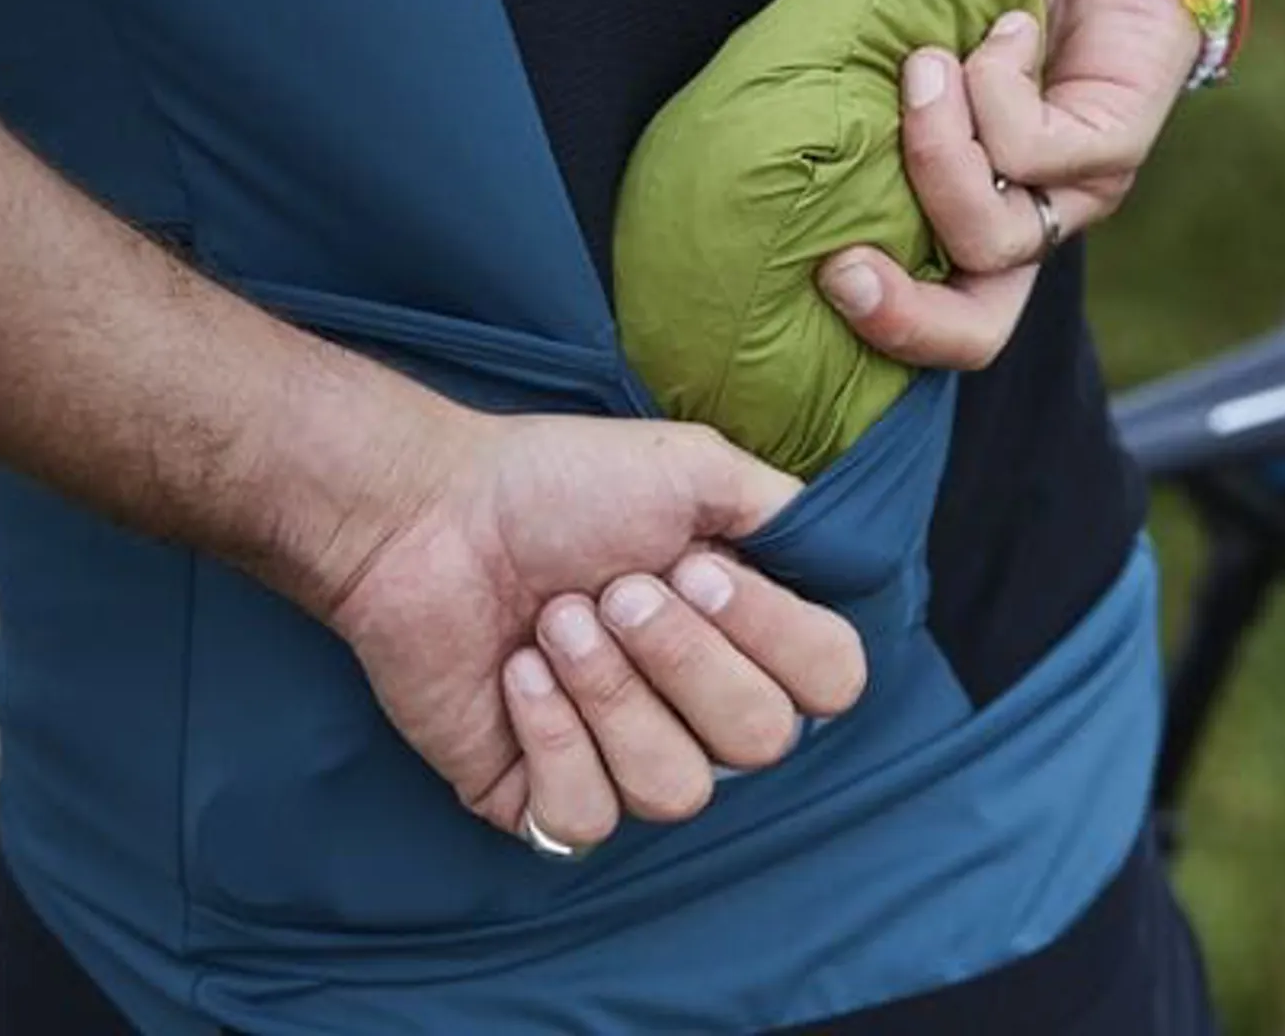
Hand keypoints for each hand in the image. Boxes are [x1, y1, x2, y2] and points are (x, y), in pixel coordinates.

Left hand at [314, 400, 866, 850]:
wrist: (428, 515)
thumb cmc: (555, 485)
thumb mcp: (693, 468)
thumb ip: (786, 514)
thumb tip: (857, 563)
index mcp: (747, 634)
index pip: (833, 683)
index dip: (770, 634)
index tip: (693, 565)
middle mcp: (699, 706)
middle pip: (762, 741)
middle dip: (680, 656)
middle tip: (612, 590)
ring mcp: (624, 758)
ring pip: (677, 789)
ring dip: (609, 690)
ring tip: (553, 621)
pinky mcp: (544, 799)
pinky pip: (588, 816)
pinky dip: (551, 734)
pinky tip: (517, 675)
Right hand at [817, 0, 1204, 367]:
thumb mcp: (902, 42)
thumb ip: (857, 95)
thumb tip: (773, 132)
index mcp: (973, 212)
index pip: (940, 323)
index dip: (884, 327)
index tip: (826, 271)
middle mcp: (1029, 219)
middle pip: (975, 331)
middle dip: (902, 314)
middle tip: (842, 265)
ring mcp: (1077, 191)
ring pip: (989, 238)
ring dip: (935, 149)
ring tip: (927, 66)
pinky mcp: (1116, 146)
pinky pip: (1027, 151)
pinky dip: (992, 82)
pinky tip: (1007, 27)